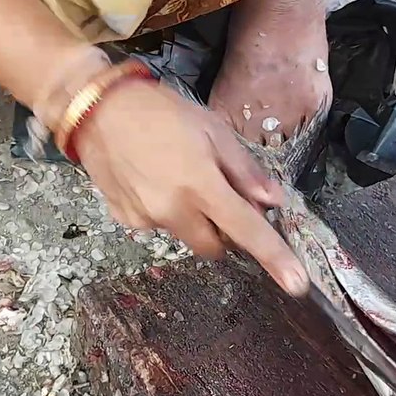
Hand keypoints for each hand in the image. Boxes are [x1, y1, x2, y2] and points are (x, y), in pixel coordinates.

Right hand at [63, 79, 309, 295]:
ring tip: (178, 177)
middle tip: (218, 195)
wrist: (97, 109)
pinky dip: (165, 212)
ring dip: (193, 219)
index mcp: (201, 186)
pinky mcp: (126, 220)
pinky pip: (159, 227)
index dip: (275, 258)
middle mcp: (173, 211)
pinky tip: (153, 181)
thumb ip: (244, 171)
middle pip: (216, 247)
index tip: (298, 285)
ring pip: (187, 236)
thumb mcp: (213, 130)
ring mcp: (146, 219)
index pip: (248, 231)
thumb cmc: (161, 113)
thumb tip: (272, 201)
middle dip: (225, 230)